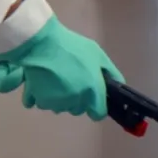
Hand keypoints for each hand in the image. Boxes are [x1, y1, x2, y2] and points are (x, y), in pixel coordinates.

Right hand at [0, 17, 122, 119]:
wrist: (41, 44)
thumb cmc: (72, 47)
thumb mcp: (98, 54)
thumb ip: (110, 73)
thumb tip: (118, 86)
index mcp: (92, 91)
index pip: (98, 114)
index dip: (96, 106)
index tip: (92, 98)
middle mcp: (76, 101)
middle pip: (79, 109)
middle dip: (78, 99)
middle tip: (72, 80)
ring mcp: (57, 103)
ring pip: (61, 107)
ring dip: (60, 98)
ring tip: (55, 79)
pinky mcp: (40, 101)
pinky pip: (45, 104)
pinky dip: (44, 96)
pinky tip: (43, 82)